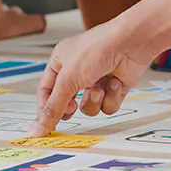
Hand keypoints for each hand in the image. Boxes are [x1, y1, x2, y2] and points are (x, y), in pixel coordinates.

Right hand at [29, 23, 154, 136]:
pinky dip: (111, 97)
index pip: (46, 90)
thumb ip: (53, 107)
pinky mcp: (114, 87)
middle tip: (72, 108)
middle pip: (66, 100)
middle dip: (71, 106)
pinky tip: (115, 82)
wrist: (132, 42)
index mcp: (61, 61)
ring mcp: (97, 79)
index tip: (46, 125)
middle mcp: (78, 70)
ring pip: (88, 106)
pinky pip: (107, 105)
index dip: (45, 108)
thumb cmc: (98, 48)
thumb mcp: (68, 80)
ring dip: (94, 100)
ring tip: (100, 88)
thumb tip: (37, 129)